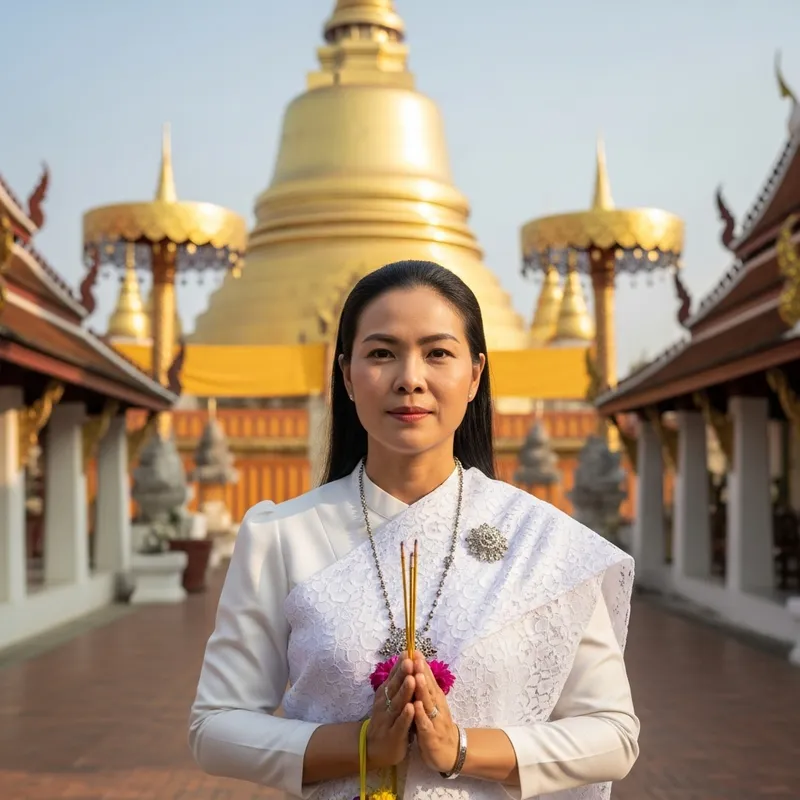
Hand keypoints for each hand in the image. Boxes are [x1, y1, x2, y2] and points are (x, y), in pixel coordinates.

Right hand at [366, 652, 415, 768]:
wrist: (374, 748)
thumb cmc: (387, 719)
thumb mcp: (390, 699)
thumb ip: (397, 682)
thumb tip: (406, 658)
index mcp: (385, 694)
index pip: (393, 677)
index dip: (400, 665)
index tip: (408, 652)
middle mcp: (385, 704)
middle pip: (394, 687)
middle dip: (402, 674)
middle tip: (410, 661)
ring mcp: (388, 719)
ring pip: (397, 704)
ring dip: (405, 691)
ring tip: (412, 679)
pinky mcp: (393, 735)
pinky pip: (400, 724)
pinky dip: (405, 716)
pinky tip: (411, 708)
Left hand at [411, 653, 459, 773]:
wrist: (450, 752)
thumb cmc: (437, 724)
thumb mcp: (432, 704)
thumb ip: (425, 688)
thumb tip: (418, 668)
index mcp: (435, 698)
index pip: (428, 679)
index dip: (422, 665)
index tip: (414, 650)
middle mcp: (436, 706)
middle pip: (429, 687)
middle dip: (422, 672)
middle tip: (416, 657)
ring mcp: (435, 720)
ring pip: (428, 703)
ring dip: (422, 689)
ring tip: (416, 676)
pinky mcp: (431, 737)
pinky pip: (425, 725)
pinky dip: (421, 715)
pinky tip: (416, 706)